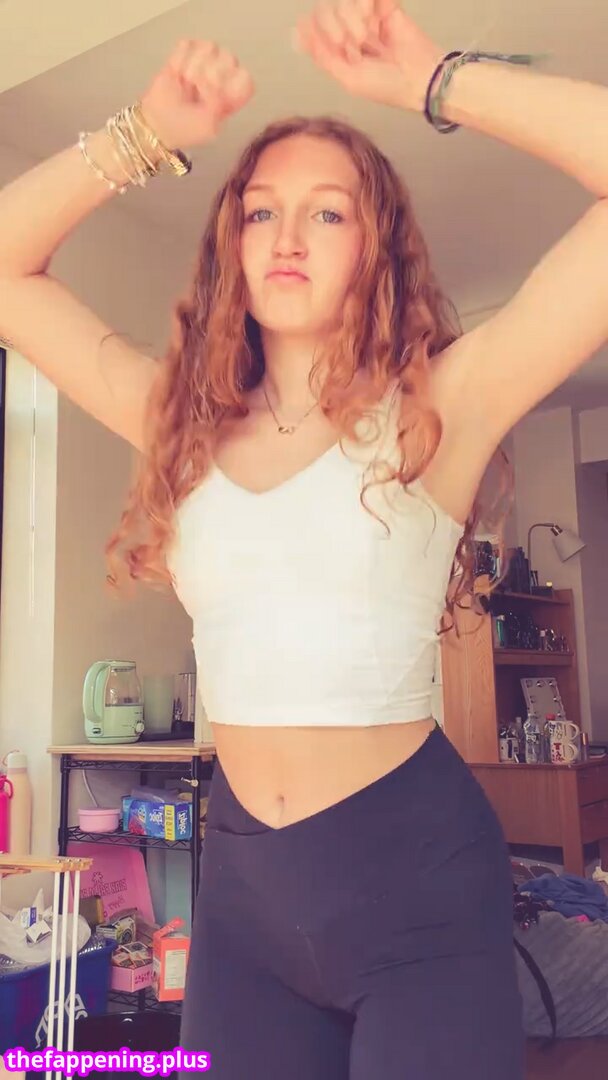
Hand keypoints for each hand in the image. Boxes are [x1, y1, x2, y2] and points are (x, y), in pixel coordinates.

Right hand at [140, 39, 253, 148]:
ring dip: (194, 66)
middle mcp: (222, 77)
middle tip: (198, 90)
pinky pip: (187, 44)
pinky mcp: (184, 55)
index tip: (219, 95)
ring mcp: (204, 63)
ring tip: (185, 82)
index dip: (232, 83)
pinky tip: (176, 72)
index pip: (245, 78)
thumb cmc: (185, 130)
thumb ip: (219, 105)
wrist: (157, 124)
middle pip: (229, 58)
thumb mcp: (208, 127)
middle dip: (211, 75)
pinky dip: (179, 59)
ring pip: (210, 47)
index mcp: (232, 96)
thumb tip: (213, 83)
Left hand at [293, 0, 441, 112]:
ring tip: (366, 39)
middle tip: (353, 47)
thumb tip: (298, 32)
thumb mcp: (348, 78)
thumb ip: (322, 55)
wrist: (419, 78)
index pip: (312, 24)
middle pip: (323, 10)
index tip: (334, 48)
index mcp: (338, 50)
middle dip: (335, 30)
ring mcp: (365, 15)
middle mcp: (349, 29)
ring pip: (342, 3)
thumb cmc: (388, 86)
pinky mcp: (383, 4)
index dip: (316, 31)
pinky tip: (375, 21)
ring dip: (351, 22)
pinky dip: (365, 7)